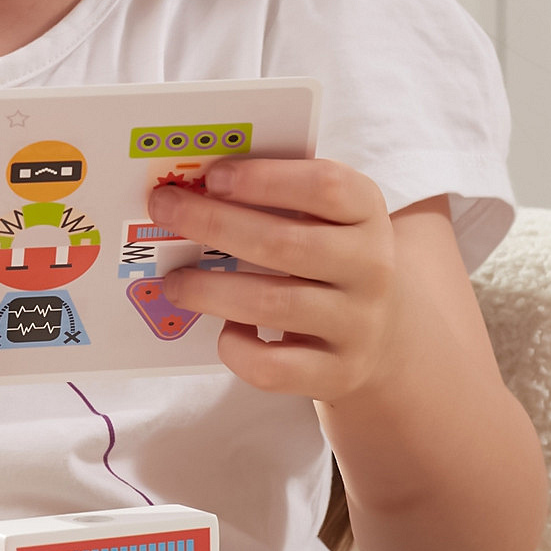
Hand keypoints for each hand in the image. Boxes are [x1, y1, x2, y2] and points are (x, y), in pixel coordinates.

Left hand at [150, 159, 400, 402]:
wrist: (385, 336)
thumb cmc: (330, 260)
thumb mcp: (326, 219)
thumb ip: (277, 196)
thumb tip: (193, 187)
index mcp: (366, 214)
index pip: (326, 187)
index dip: (265, 179)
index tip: (213, 176)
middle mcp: (370, 268)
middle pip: (285, 244)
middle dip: (214, 224)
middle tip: (165, 210)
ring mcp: (356, 324)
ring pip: (272, 305)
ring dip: (209, 289)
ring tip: (175, 281)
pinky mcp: (337, 373)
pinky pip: (273, 367)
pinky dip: (236, 348)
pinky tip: (226, 331)